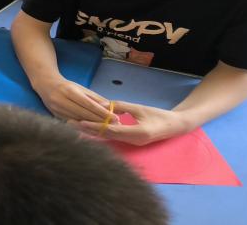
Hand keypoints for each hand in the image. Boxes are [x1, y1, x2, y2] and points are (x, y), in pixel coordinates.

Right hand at [32, 77, 111, 122]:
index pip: (89, 104)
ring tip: (107, 130)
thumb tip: (111, 107)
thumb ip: (96, 98)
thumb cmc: (66, 86)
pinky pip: (73, 125)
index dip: (102, 112)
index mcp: (70, 91)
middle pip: (84, 114)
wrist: (45, 85)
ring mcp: (58, 110)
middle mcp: (62, 101)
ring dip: (94, 126)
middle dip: (100, 120)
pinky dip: (85, 129)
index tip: (115, 117)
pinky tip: (94, 132)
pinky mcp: (56, 118)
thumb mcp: (81, 88)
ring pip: (79, 121)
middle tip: (114, 126)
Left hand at [75, 101, 191, 144]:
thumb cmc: (159, 115)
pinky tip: (92, 129)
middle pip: (107, 136)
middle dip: (89, 130)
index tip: (80, 122)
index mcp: (137, 133)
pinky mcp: (132, 142)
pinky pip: (114, 138)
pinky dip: (102, 133)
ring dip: (94, 132)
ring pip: (109, 138)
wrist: (175, 126)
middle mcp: (133, 141)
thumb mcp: (139, 108)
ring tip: (76, 126)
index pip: (111, 130)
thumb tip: (103, 104)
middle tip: (71, 124)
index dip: (95, 126)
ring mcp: (132, 143)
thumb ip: (121, 107)